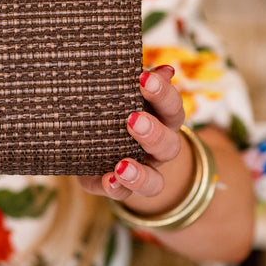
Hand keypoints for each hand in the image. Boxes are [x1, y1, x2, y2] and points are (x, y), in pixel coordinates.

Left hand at [79, 64, 187, 205]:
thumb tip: (166, 69)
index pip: (171, 106)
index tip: (144, 78)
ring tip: (121, 166)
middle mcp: (158, 149)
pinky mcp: (119, 188)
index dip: (163, 93)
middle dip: (153, 133)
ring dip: (140, 174)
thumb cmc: (113, 111)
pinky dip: (116, 189)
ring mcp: (142, 172)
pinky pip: (124, 195)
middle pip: (169, 145)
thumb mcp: (121, 96)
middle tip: (132, 119)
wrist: (94, 145)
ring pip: (155, 181)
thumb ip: (136, 84)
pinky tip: (107, 180)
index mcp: (161, 120)